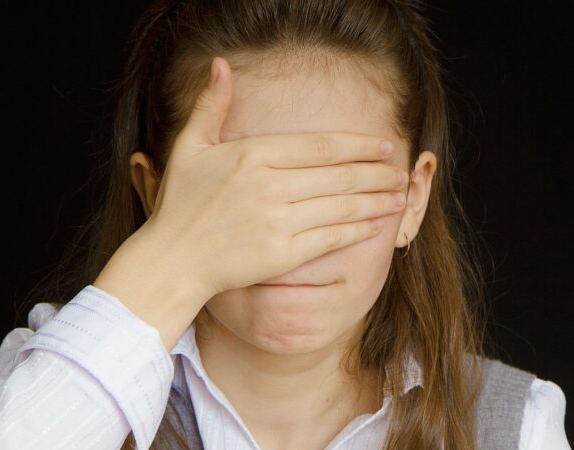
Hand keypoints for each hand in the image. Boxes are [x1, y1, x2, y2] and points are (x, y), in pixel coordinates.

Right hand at [139, 55, 408, 296]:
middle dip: (376, 172)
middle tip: (400, 170)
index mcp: (252, 155)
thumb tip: (221, 65)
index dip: (358, 145)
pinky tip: (375, 225)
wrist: (173, 261)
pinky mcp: (282, 254)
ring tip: (398, 196)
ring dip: (375, 201)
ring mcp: (277, 221)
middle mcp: (268, 186)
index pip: (320, 146)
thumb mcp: (190, 147)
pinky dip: (357, 230)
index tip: (383, 145)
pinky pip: (330, 238)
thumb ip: (211, 106)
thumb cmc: (181, 205)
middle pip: (338, 175)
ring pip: (340, 206)